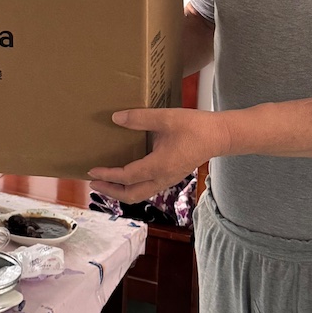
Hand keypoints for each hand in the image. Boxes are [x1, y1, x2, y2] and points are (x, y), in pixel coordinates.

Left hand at [88, 107, 226, 203]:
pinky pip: (148, 188)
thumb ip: (140, 118)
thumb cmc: (195, 126)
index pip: (126, 176)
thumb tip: (116, 118)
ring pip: (140, 194)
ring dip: (121, 191)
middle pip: (131, 195)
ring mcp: (168, 179)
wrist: (220, 136)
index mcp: (159, 166)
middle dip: (110, 191)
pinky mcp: (172, 176)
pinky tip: (127, 177)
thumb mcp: (166, 118)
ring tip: (107, 184)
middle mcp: (162, 178)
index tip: (92, 171)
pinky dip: (133, 187)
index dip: (107, 175)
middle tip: (93, 183)